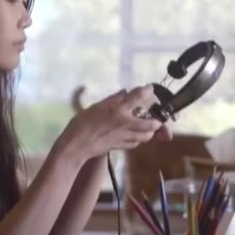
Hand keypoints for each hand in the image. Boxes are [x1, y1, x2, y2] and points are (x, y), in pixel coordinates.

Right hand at [55, 85, 171, 161]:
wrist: (77, 145)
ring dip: (150, 131)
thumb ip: (113, 99)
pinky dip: (139, 138)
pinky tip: (136, 135)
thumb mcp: (97, 106)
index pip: (138, 97)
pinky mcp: (121, 146)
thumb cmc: (82, 122)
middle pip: (151, 124)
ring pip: (146, 136)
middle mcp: (125, 123)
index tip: (150, 88)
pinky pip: (136, 143)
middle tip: (157, 117)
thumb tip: (125, 93)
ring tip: (149, 126)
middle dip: (157, 121)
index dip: (147, 91)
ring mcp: (125, 136)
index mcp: (118, 109)